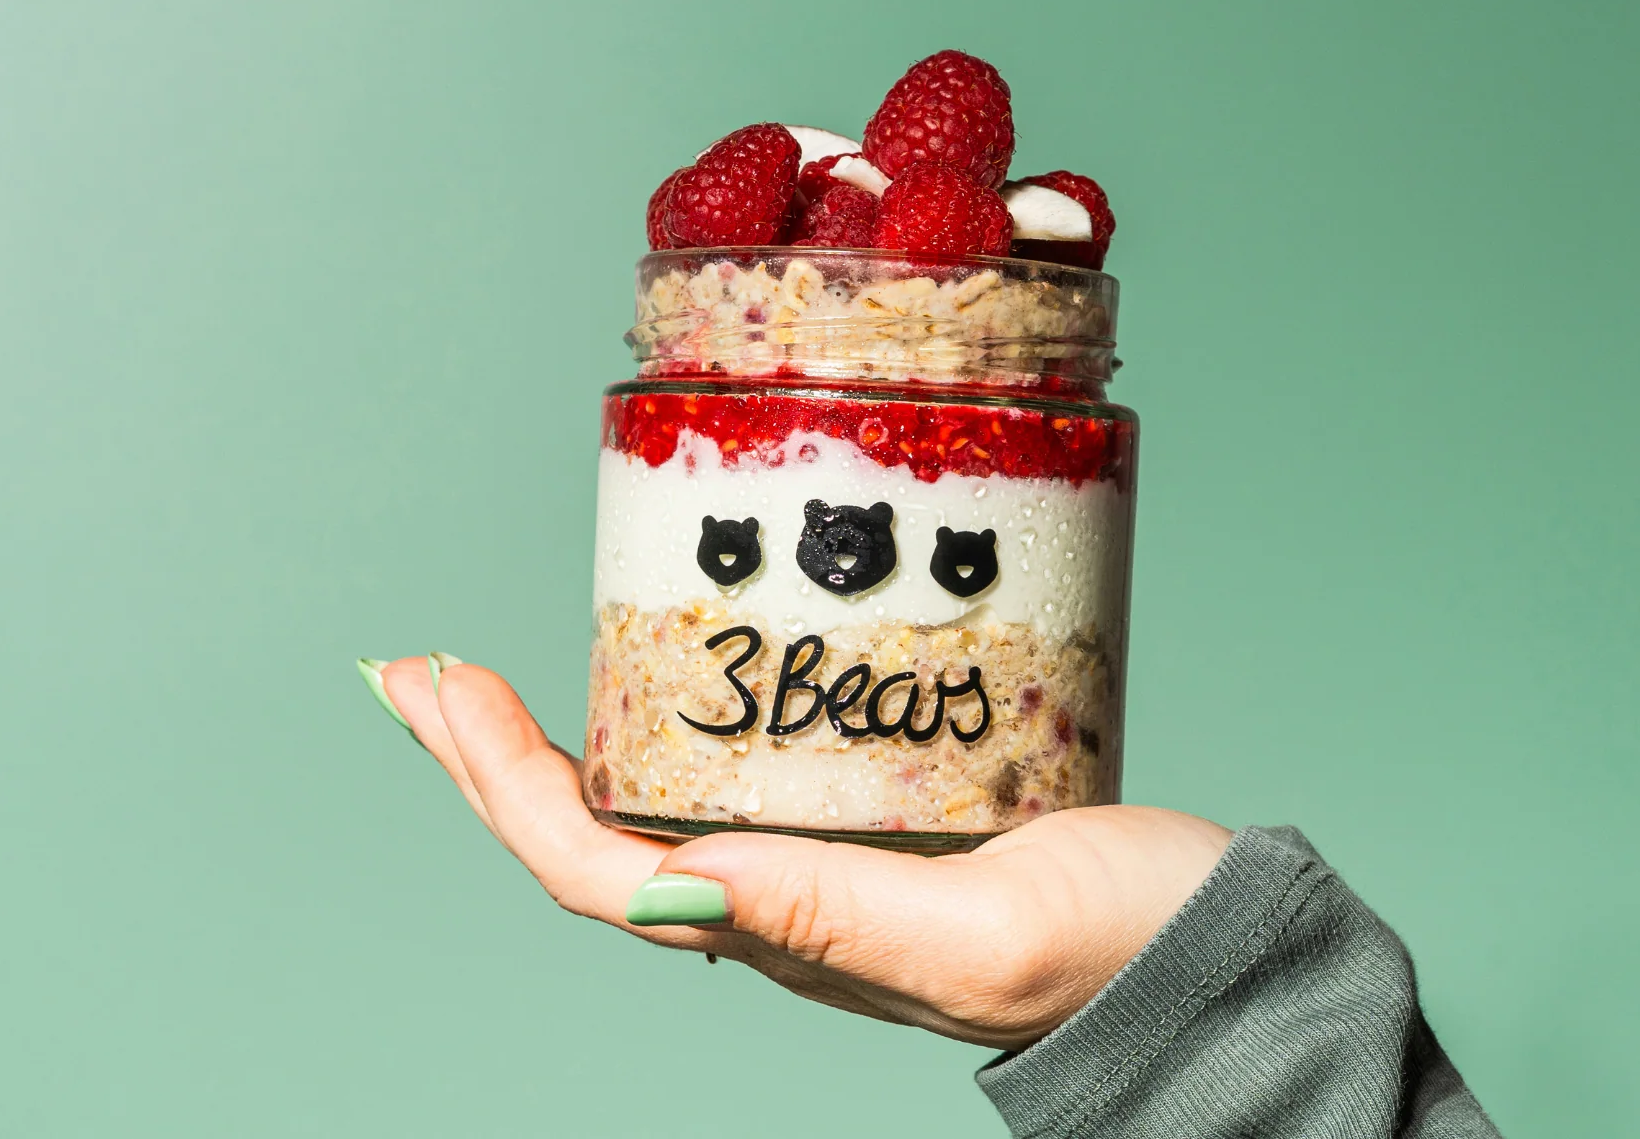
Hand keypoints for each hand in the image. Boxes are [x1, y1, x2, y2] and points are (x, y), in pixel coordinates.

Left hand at [370, 654, 1231, 1050]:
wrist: (1227, 968)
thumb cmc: (1124, 954)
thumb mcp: (980, 934)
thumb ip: (830, 920)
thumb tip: (676, 893)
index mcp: (786, 935)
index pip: (591, 868)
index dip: (499, 783)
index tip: (436, 688)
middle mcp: (781, 908)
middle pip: (587, 838)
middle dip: (487, 757)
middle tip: (411, 670)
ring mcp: (823, 869)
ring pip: (643, 810)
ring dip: (550, 745)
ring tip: (481, 677)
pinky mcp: (878, 823)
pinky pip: (734, 777)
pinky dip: (664, 723)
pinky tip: (656, 678)